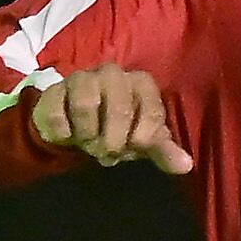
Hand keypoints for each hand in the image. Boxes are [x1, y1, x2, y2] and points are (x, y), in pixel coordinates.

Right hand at [26, 66, 191, 172]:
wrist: (75, 129)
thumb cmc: (117, 130)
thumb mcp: (143, 141)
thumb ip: (165, 151)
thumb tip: (186, 166)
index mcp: (142, 83)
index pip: (151, 113)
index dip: (142, 139)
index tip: (133, 148)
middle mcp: (114, 73)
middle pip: (120, 110)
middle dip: (114, 141)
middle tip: (108, 152)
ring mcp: (82, 78)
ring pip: (85, 105)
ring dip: (87, 135)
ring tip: (88, 143)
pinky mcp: (54, 90)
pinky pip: (57, 115)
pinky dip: (64, 133)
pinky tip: (68, 135)